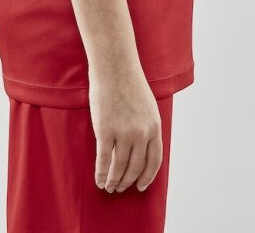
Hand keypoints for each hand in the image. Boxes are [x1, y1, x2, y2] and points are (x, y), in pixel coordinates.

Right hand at [88, 65, 162, 193]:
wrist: (114, 66)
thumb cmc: (129, 82)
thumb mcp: (148, 106)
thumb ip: (147, 127)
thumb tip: (141, 148)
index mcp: (155, 127)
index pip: (154, 162)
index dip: (147, 177)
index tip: (140, 186)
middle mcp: (142, 133)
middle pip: (136, 167)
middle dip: (128, 181)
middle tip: (120, 188)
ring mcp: (124, 133)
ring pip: (119, 167)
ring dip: (114, 181)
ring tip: (109, 187)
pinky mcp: (105, 131)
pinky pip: (103, 160)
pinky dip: (101, 174)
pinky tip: (99, 180)